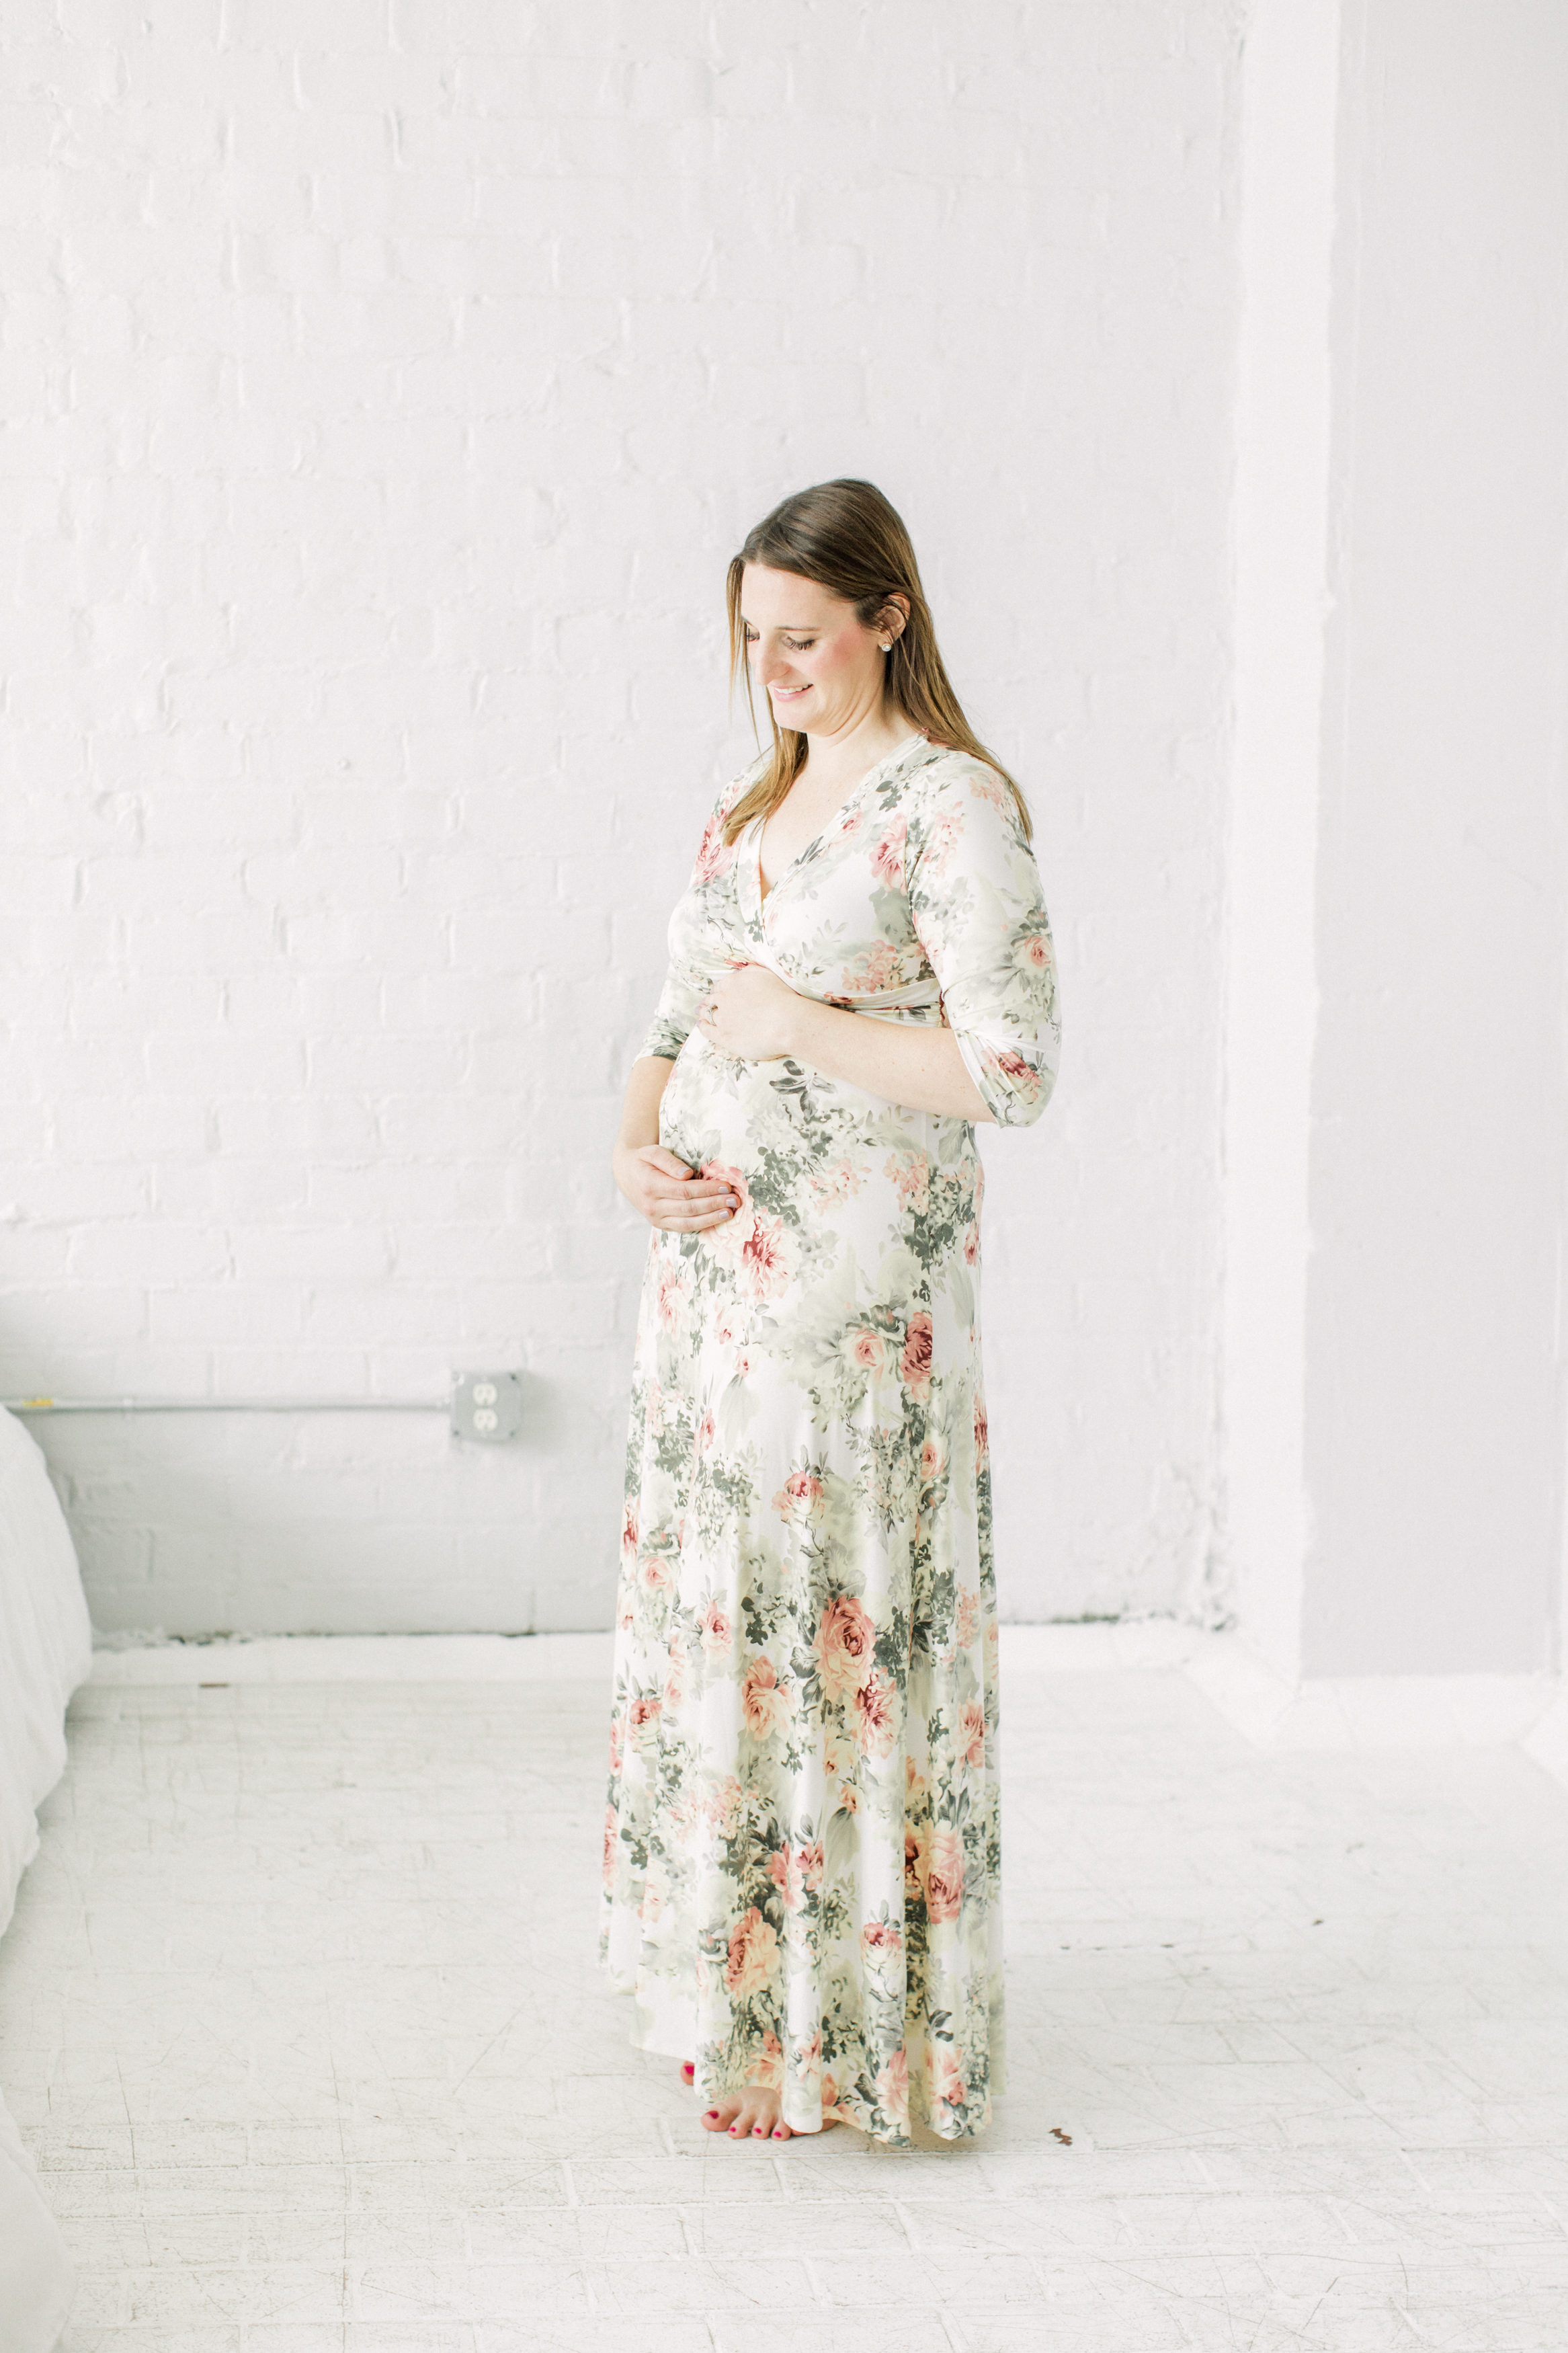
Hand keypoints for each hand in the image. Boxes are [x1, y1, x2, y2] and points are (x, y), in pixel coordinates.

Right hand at [614, 1143, 739, 1233]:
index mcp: (650, 1186)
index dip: (706, 1190)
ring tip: (730, 1213)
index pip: (684, 1191)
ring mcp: (655, 1218)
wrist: (627, 1174)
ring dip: (711, 1218)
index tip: (725, 1186)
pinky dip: (702, 1225)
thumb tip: (686, 1174)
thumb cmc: (643, 1160)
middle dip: (714, 1204)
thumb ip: (669, 1162)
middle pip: (689, 1208)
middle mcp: (652, 1206)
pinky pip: (684, 1228)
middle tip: (735, 1200)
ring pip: (688, 1222)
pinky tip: (717, 1219)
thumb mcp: (653, 1152)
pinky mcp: (660, 1224)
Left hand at [695, 963, 803, 1061]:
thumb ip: (751, 972)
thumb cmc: (782, 998)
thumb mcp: (767, 975)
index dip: (719, 991)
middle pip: (713, 1000)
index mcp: (733, 983)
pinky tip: (701, 1026)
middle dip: (709, 1001)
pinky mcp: (724, 1036)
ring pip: (708, 1014)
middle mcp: (724, 999)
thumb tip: (742, 973)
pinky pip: (708, 1031)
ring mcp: (723, 1019)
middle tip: (705, 1004)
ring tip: (700, 1013)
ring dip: (703, 1013)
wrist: (785, 1022)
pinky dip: (703, 1027)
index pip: (721, 986)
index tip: (718, 993)